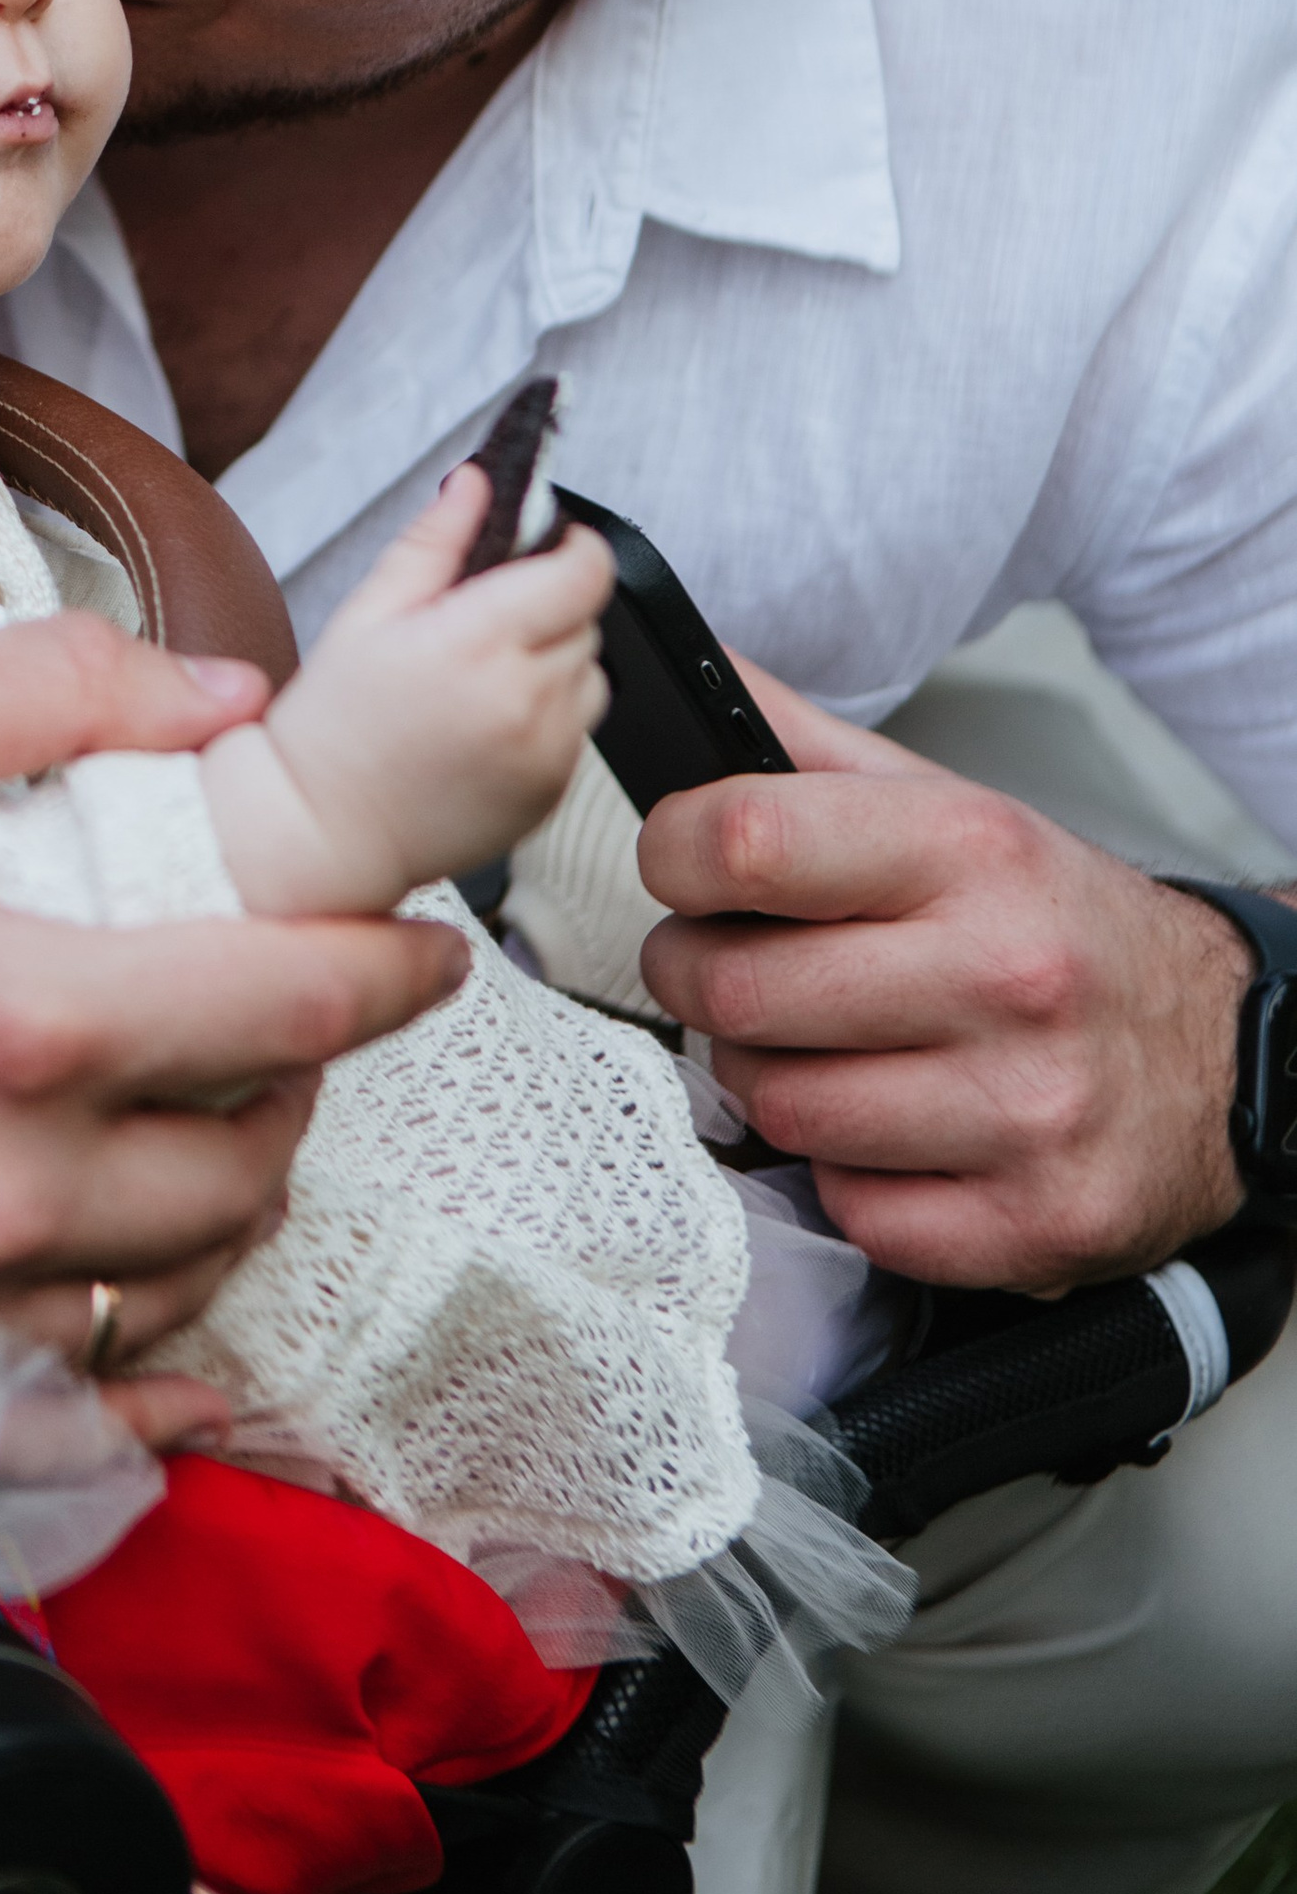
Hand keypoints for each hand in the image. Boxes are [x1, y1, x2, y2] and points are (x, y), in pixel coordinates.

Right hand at [0, 614, 458, 1426]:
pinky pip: (64, 1429)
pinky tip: (170, 1357)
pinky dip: (141, 1396)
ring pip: (168, 1291)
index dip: (385, 976)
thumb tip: (227, 694)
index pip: (281, 1008)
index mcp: (8, 1012)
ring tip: (209, 1138)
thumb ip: (62, 681)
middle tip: (288, 1031)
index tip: (426, 955)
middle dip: (300, 1090)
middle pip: (245, 1165)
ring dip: (221, 1213)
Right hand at [211, 469, 613, 914]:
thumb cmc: (332, 726)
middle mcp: (522, 700)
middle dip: (550, 605)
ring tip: (484, 678)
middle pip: (588, 619)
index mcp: (474, 642)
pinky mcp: (552, 793)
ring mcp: (545, 753)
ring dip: (556, 663)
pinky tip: (485, 725)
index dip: (574, 546)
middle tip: (484, 620)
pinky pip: (578, 731)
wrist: (322, 834)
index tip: (549, 544)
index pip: (583, 571)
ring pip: (592, 676)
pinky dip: (548, 717)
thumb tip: (477, 482)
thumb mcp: (367, 613)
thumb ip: (434, 541)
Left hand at [638, 661, 1250, 1288]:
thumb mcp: (949, 806)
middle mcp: (1008, 975)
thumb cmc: (1057, 926)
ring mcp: (1027, 1108)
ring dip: (768, 1081)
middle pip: (737, 990)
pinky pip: (852, 1211)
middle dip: (697, 977)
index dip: (674, 854)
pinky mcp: (1037, 1219)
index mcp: (972, 851)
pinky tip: (888, 1131)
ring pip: (780, 1108)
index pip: (746, 841)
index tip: (681, 868)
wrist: (1220, 1054)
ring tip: (812, 1049)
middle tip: (725, 968)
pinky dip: (847, 1178)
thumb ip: (807, 746)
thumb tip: (700, 673)